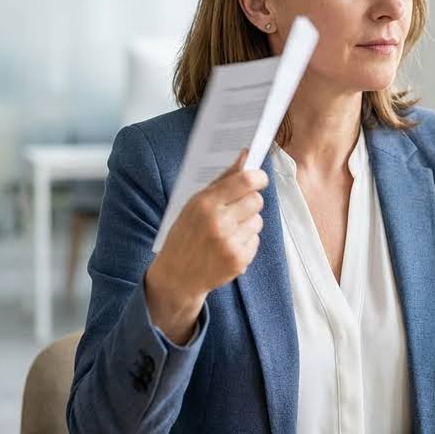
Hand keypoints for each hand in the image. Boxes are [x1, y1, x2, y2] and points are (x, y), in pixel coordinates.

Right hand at [143, 149, 268, 343]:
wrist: (176, 277)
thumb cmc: (185, 235)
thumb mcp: (194, 205)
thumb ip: (222, 181)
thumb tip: (245, 156)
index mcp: (204, 204)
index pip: (245, 181)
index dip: (258, 177)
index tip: (259, 179)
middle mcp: (218, 222)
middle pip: (256, 200)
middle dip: (250, 202)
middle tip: (236, 210)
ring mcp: (229, 243)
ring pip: (258, 220)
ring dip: (248, 223)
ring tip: (228, 231)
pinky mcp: (239, 260)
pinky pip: (256, 240)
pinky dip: (246, 241)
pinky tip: (228, 246)